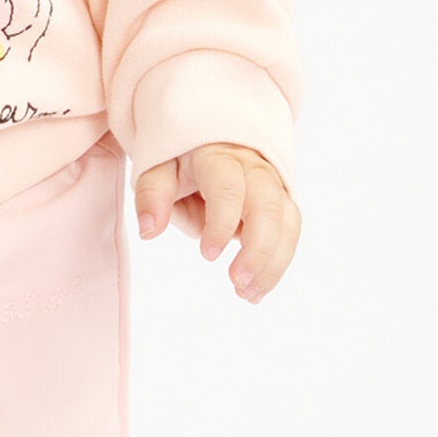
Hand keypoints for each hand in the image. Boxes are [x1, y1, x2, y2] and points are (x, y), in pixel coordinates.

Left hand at [135, 143, 298, 302]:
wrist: (209, 142)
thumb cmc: (180, 162)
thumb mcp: (157, 170)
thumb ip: (152, 195)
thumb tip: (148, 230)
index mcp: (218, 157)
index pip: (228, 188)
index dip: (221, 222)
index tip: (207, 255)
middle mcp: (253, 168)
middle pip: (268, 206)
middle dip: (258, 248)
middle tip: (238, 282)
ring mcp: (272, 184)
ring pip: (286, 221)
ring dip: (273, 262)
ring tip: (248, 295)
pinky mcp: (281, 202)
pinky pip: (289, 232)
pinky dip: (277, 263)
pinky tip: (257, 291)